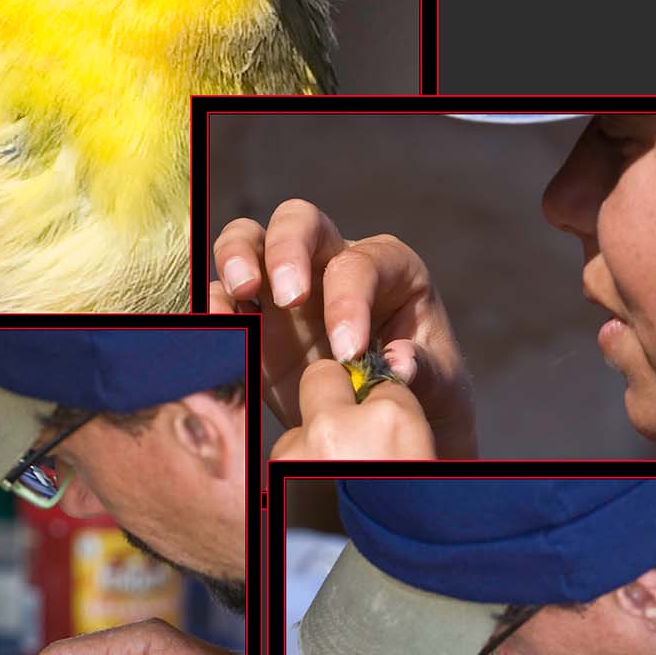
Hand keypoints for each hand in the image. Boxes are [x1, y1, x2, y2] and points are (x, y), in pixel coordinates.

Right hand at [212, 199, 476, 454]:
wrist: (393, 432)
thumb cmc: (426, 399)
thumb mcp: (441, 388)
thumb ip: (423, 372)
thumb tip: (397, 364)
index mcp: (389, 268)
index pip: (359, 265)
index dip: (349, 302)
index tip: (347, 352)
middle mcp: (333, 264)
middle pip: (299, 223)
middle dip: (288, 249)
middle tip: (288, 297)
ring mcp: (288, 290)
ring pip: (250, 241)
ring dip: (238, 257)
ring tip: (241, 292)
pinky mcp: (256, 324)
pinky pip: (224, 297)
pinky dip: (214, 304)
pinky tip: (218, 326)